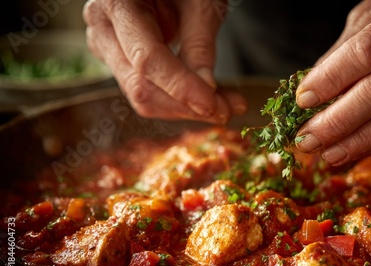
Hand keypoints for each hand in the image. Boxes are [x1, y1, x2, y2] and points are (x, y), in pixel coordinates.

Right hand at [83, 0, 246, 123]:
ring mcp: (107, 48)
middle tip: (227, 109)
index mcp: (116, 3)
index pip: (147, 59)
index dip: (181, 87)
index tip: (212, 106)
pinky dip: (180, 101)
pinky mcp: (121, 63)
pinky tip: (209, 99)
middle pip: (141, 87)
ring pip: (143, 97)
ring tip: (225, 105)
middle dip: (186, 106)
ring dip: (186, 109)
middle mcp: (102, 29)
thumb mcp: (199, 3)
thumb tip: (207, 92)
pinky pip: (149, 91)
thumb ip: (199, 45)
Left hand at [294, 0, 370, 165]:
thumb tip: (308, 96)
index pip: (368, 51)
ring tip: (328, 153)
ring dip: (358, 141)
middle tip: (308, 138)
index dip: (332, 79)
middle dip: (339, 121)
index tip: (303, 100)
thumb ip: (341, 55)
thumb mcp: (366, 21)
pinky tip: (353, 150)